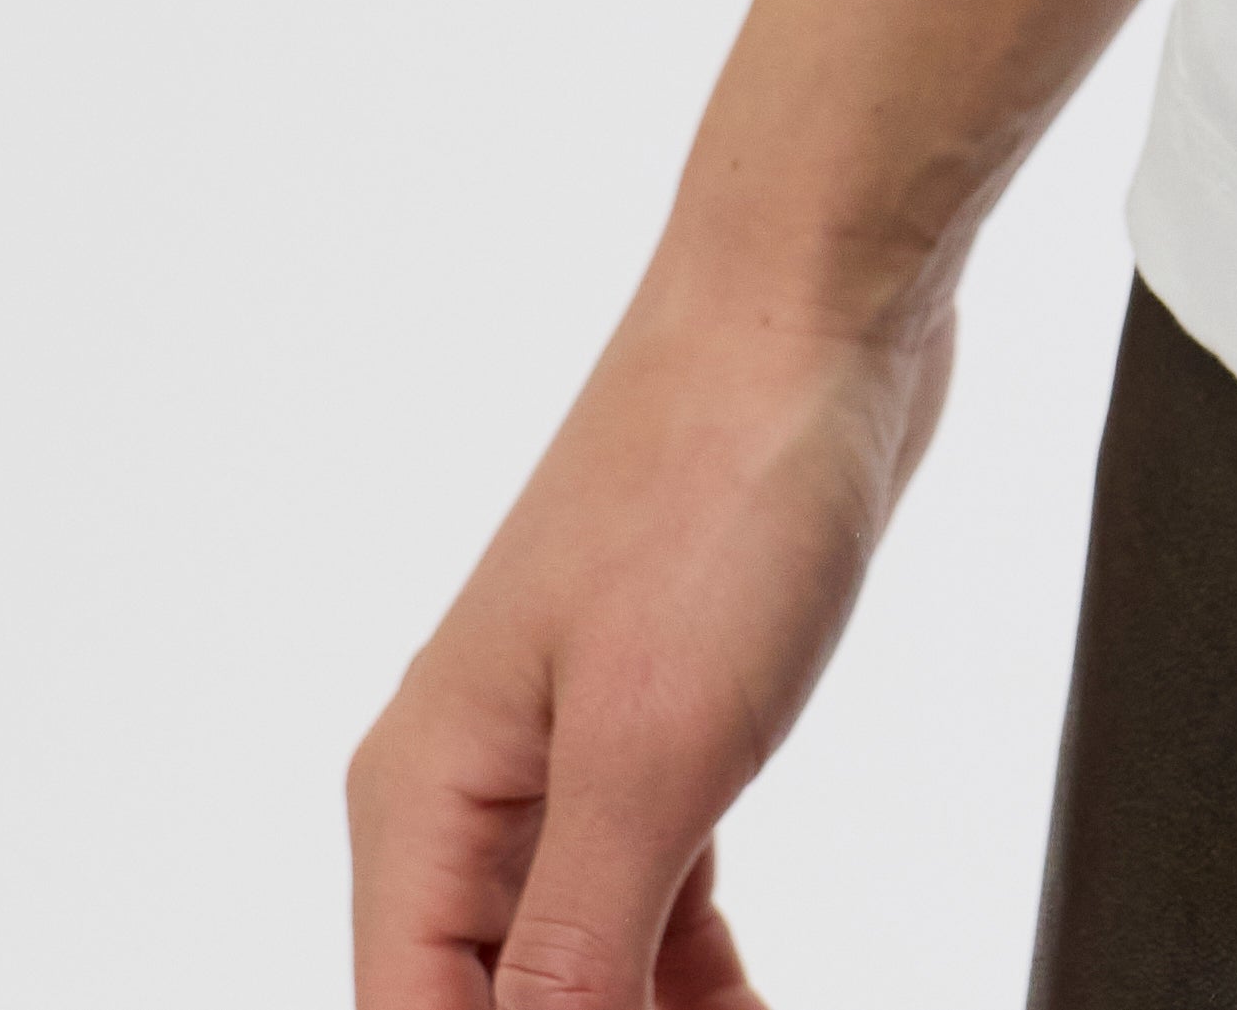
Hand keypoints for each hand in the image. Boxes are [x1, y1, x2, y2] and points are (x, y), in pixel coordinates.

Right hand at [346, 263, 960, 1009]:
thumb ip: (573, 947)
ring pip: (572, 969)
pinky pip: (650, 903)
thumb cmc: (716, 477)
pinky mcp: (656, 723)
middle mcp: (470, 786)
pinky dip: (693, 978)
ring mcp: (563, 752)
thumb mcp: (647, 754)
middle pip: (487, 1006)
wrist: (814, 297)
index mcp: (422, 798)